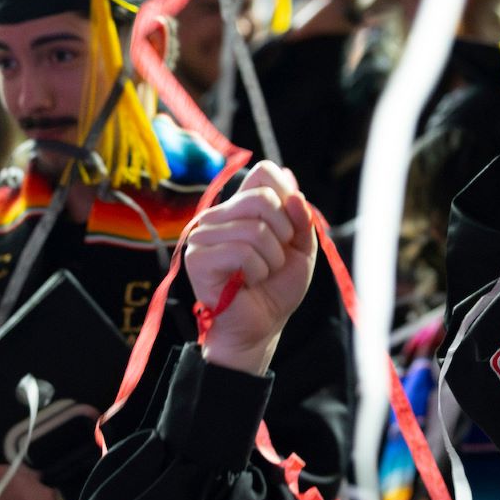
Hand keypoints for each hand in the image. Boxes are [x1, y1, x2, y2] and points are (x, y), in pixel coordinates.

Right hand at [183, 162, 316, 375]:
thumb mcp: (301, 250)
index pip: (264, 172)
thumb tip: (293, 192)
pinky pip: (241, 252)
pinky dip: (257, 271)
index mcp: (241, 206)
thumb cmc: (277, 288)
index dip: (286, 196)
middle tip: (278, 257)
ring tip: (262, 273)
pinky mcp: (197, 258)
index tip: (290, 228)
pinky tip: (247, 283)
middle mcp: (218, 214)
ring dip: (272, 259)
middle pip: (261, 198)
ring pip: (254, 229)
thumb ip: (301, 219)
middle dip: (284, 232)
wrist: (262, 327)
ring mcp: (204, 235)